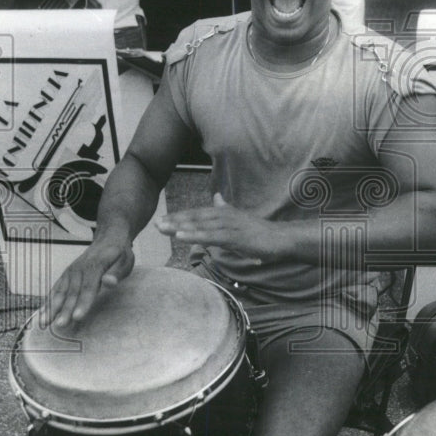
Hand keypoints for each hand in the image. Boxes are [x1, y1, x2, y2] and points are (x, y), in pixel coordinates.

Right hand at [41, 239, 134, 328]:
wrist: (108, 238)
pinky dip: (48, 301)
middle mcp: (79, 268)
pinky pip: (55, 289)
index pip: (89, 286)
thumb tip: (110, 282)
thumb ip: (117, 273)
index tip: (78, 317)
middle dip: (65, 309)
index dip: (83, 302)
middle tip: (61, 325)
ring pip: (60, 291)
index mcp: (96, 265)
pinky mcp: (66, 275)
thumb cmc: (119, 254)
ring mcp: (71, 271)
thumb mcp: (125, 261)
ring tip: (44, 323)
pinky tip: (42, 314)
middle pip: (72, 291)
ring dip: (52, 307)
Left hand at [156, 193, 285, 264]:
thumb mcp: (239, 219)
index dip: (179, 217)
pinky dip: (194, 235)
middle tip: (156, 224)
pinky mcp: (234, 237)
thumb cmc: (259, 232)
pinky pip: (210, 236)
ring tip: (163, 229)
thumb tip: (216, 197)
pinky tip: (181, 237)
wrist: (280, 239)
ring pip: (200, 226)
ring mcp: (229, 226)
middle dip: (175, 221)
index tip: (163, 220)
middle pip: (195, 218)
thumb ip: (225, 208)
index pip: (197, 214)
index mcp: (223, 212)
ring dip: (180, 228)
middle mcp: (224, 216)